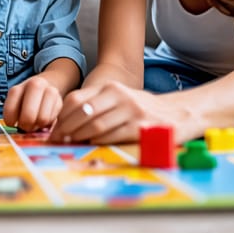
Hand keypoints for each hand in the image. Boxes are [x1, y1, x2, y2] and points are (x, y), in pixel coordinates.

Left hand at [2, 76, 62, 131]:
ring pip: (43, 119)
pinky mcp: (60, 101)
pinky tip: (44, 118)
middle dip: (26, 126)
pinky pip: (53, 120)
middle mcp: (34, 86)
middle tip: (25, 127)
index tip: (12, 124)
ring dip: (38, 125)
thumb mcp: (14, 105)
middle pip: (28, 116)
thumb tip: (15, 133)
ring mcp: (49, 92)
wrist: (43, 88)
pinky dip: (48, 123)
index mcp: (17, 89)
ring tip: (35, 122)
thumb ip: (12, 116)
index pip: (10, 111)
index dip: (11, 123)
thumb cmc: (24, 102)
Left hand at [47, 81, 194, 144]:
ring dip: (79, 136)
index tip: (53, 129)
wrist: (180, 112)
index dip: (61, 116)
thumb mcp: (119, 98)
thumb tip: (67, 121)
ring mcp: (131, 110)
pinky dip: (98, 141)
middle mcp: (119, 95)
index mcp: (110, 87)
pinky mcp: (140, 126)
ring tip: (70, 143)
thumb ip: (96, 105)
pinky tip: (91, 144)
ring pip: (95, 125)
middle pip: (82, 112)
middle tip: (56, 140)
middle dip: (65, 128)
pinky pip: (112, 135)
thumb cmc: (143, 108)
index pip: (76, 99)